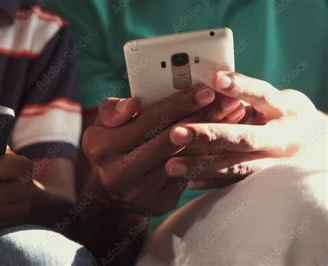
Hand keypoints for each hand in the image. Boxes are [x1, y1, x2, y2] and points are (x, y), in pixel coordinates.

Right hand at [82, 85, 243, 215]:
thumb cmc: (108, 150)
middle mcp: (120, 172)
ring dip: (210, 137)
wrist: (107, 194)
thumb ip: (112, 110)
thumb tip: (135, 103)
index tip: (204, 91)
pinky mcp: (158, 203)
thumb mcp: (99, 127)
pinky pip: (187, 176)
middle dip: (202, 118)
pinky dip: (205, 157)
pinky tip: (221, 142)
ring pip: (183, 160)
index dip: (179, 105)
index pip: (148, 121)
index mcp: (104, 147)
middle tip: (228, 101)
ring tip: (231, 118)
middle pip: (170, 140)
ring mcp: (140, 191)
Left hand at [166, 71, 326, 188]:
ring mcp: (276, 164)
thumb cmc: (286, 117)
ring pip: (237, 166)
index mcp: (286, 111)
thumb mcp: (277, 102)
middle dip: (208, 135)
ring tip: (172, 166)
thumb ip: (247, 96)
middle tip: (176, 133)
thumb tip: (208, 82)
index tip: (215, 79)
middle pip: (244, 137)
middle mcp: (283, 139)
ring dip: (202, 166)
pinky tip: (188, 181)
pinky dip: (211, 182)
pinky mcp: (267, 183)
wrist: (320, 150)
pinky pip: (236, 184)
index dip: (240, 87)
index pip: (262, 95)